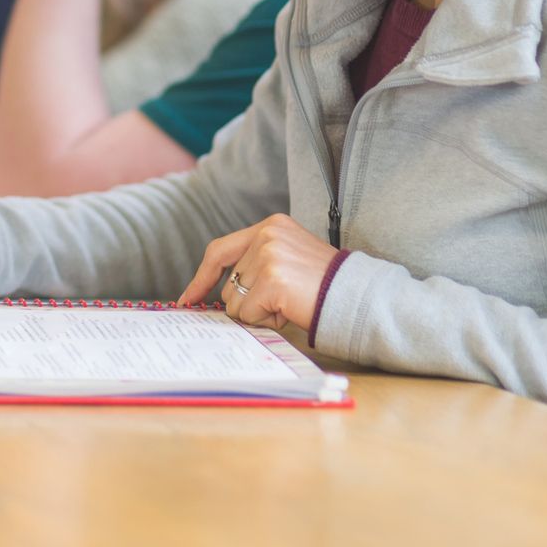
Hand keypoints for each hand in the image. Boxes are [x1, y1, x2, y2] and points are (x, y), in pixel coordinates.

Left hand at [176, 214, 338, 331]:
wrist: (357, 296)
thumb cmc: (326, 285)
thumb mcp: (289, 260)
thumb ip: (257, 265)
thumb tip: (220, 296)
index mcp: (271, 226)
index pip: (219, 250)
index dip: (202, 277)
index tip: (189, 299)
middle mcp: (267, 235)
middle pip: (228, 285)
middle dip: (250, 302)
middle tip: (286, 299)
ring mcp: (268, 256)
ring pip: (236, 303)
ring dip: (260, 312)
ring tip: (292, 302)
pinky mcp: (272, 280)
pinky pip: (249, 314)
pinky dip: (268, 320)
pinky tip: (292, 310)